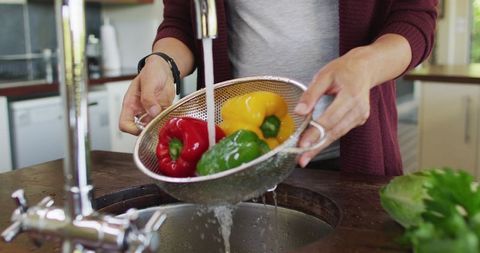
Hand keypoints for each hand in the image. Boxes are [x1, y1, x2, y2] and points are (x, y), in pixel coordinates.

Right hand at [119, 57, 175, 134]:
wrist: (164, 68)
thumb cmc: (151, 71)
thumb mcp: (148, 82)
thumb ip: (149, 97)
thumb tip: (153, 112)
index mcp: (130, 104)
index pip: (124, 124)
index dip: (132, 129)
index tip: (142, 128)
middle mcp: (139, 110)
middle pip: (139, 129)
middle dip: (148, 130)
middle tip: (158, 125)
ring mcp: (151, 112)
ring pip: (152, 126)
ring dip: (159, 126)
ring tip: (166, 120)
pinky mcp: (161, 111)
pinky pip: (163, 120)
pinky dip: (168, 121)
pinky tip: (172, 116)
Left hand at [294, 47, 374, 166]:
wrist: (365, 68)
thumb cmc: (344, 70)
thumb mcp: (324, 75)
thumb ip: (311, 94)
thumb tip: (299, 112)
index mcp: (351, 95)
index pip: (330, 118)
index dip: (315, 133)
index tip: (302, 143)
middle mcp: (359, 108)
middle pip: (334, 131)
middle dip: (316, 147)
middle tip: (301, 159)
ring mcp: (361, 115)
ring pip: (338, 134)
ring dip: (320, 146)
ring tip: (304, 157)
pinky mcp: (359, 120)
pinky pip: (341, 131)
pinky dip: (327, 138)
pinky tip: (315, 145)